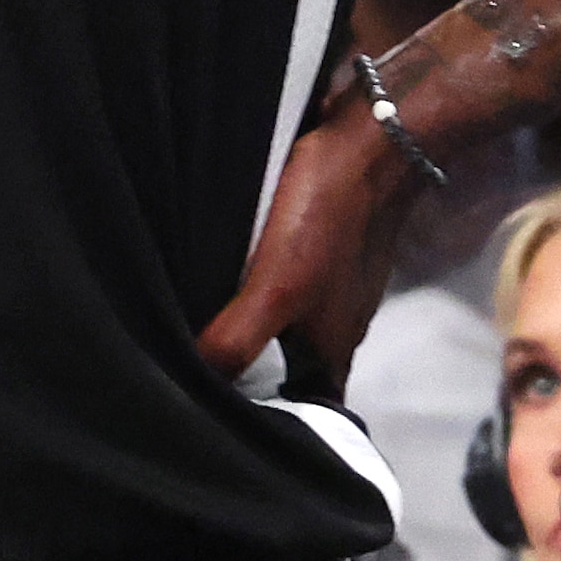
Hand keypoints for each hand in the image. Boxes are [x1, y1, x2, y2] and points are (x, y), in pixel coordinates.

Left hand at [194, 102, 412, 400]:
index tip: (211, 419)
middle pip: (289, 368)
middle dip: (247, 373)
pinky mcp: (322, 249)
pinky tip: (222, 276)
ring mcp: (332, 287)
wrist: (374, 141)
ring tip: (193, 326)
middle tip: (187, 371)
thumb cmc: (328, 218)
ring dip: (249, 328)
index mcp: (332, 351)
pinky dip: (255, 288)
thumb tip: (194, 381)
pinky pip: (284, 283)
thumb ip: (239, 338)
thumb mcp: (278, 287)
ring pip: (285, 324)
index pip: (300, 409)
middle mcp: (336, 328)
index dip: (263, 418)